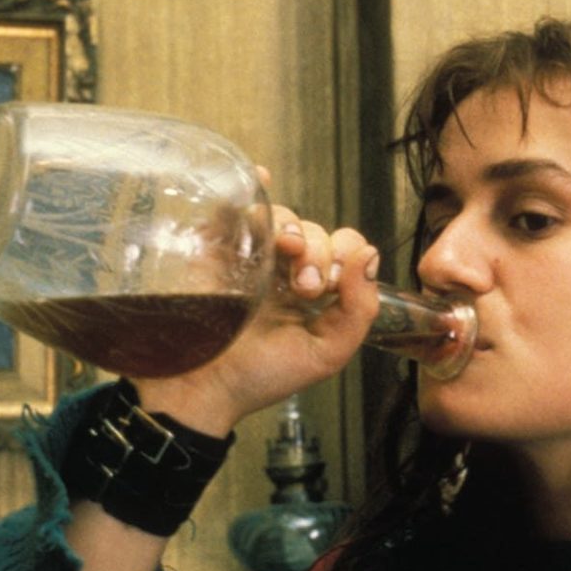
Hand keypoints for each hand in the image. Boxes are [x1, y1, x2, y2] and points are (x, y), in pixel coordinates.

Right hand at [130, 203, 380, 435]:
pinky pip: (235, 208)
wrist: (200, 390)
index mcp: (313, 294)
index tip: (328, 286)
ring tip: (284, 253)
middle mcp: (284, 271)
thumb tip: (370, 255)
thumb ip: (358, 310)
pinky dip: (251, 189)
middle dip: (317, 252)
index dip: (343, 256)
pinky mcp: (215, 248)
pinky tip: (261, 180)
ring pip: (280, 217)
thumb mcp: (325, 353)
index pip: (342, 250)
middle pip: (313, 231)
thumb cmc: (260, 378)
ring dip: (290, 227)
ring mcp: (249, 257)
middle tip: (303, 288)